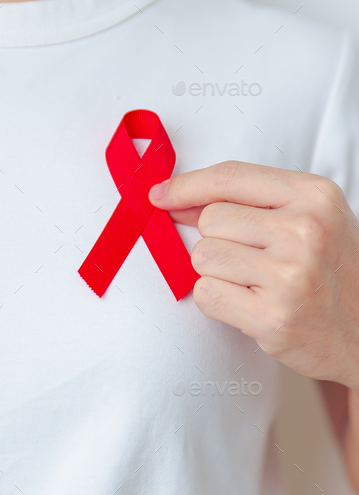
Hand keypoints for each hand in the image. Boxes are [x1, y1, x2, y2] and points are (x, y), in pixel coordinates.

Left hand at [149, 161, 358, 389]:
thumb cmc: (334, 273)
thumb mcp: (311, 220)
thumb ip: (251, 204)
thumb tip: (182, 201)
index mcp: (314, 196)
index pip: (231, 177)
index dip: (186, 185)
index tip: (161, 195)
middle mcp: (304, 231)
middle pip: (210, 220)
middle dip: (216, 241)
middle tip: (249, 261)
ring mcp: (289, 276)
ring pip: (203, 258)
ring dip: (216, 272)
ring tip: (253, 284)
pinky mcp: (272, 317)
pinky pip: (207, 294)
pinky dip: (217, 301)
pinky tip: (248, 304)